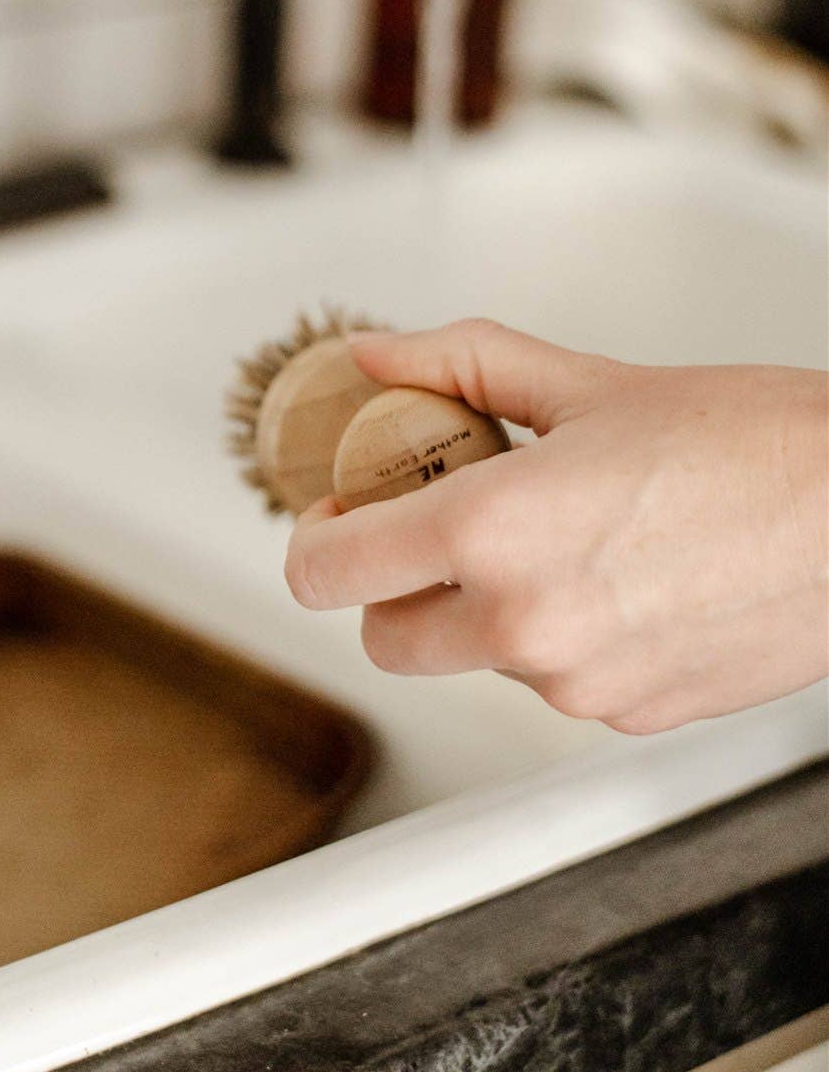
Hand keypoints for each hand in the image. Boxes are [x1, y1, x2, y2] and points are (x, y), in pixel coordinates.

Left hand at [284, 320, 828, 732]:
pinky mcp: (630, 714)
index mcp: (495, 531)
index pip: (330, 573)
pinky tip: (618, 577)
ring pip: (475, 660)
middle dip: (393, 586)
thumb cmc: (754, 444)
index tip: (338, 512)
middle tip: (436, 527)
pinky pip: (555, 684)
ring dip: (484, 610)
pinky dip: (561, 638)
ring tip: (559, 536)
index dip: (317, 539)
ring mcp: (577, 682)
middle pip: (385, 639)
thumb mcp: (588, 382)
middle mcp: (524, 624)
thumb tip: (379, 357)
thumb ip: (460, 367)